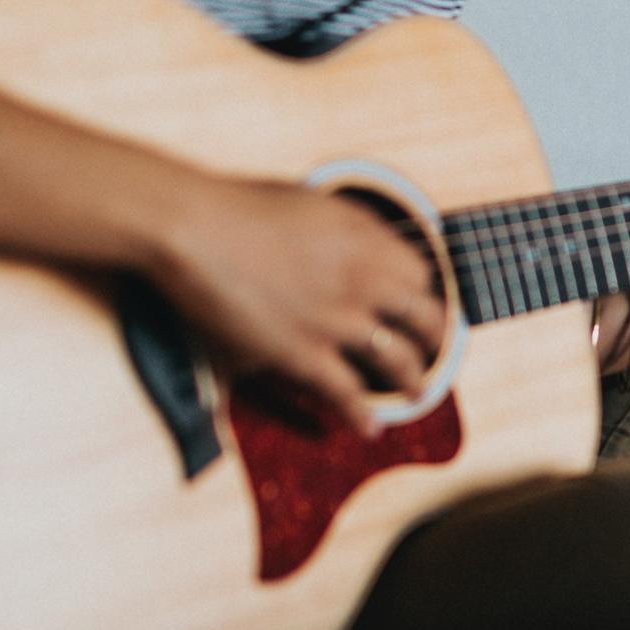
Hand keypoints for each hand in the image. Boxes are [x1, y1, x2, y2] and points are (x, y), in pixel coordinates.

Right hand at [151, 180, 446, 435]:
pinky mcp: (304, 354)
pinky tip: (369, 428)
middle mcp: (365, 279)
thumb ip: (343, 227)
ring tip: (417, 393)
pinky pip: (349, 395)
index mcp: (367, 237)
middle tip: (433, 348)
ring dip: (413, 381)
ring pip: (399, 360)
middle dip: (433, 338)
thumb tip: (358, 241)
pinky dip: (362, 415)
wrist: (195, 229)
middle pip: (424, 317)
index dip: (422, 291)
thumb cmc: (238, 207)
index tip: (419, 302)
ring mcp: (338, 320)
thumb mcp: (309, 201)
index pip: (420, 272)